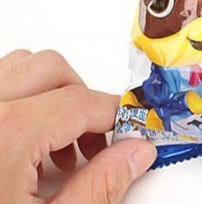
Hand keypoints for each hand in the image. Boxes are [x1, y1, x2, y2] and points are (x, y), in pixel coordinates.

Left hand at [0, 49, 156, 202]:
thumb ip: (98, 187)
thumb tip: (135, 154)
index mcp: (6, 133)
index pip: (79, 102)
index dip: (113, 114)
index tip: (129, 130)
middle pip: (50, 69)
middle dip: (82, 100)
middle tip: (93, 141)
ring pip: (20, 68)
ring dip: (49, 94)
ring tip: (55, 144)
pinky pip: (0, 82)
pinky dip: (20, 98)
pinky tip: (24, 142)